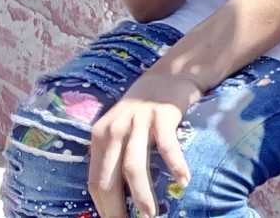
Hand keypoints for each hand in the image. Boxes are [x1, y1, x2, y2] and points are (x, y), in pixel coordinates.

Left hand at [89, 71, 203, 217]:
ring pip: (134, 167)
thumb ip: (113, 154)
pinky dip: (175, 166)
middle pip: (110, 178)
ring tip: (150, 215)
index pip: (95, 180)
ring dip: (142, 195)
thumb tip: (113, 194)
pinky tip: (184, 181)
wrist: (168, 75)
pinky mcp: (162, 116)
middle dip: (117, 208)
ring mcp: (138, 122)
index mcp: (100, 137)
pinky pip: (167, 147)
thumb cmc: (143, 109)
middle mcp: (114, 130)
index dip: (102, 206)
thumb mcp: (119, 128)